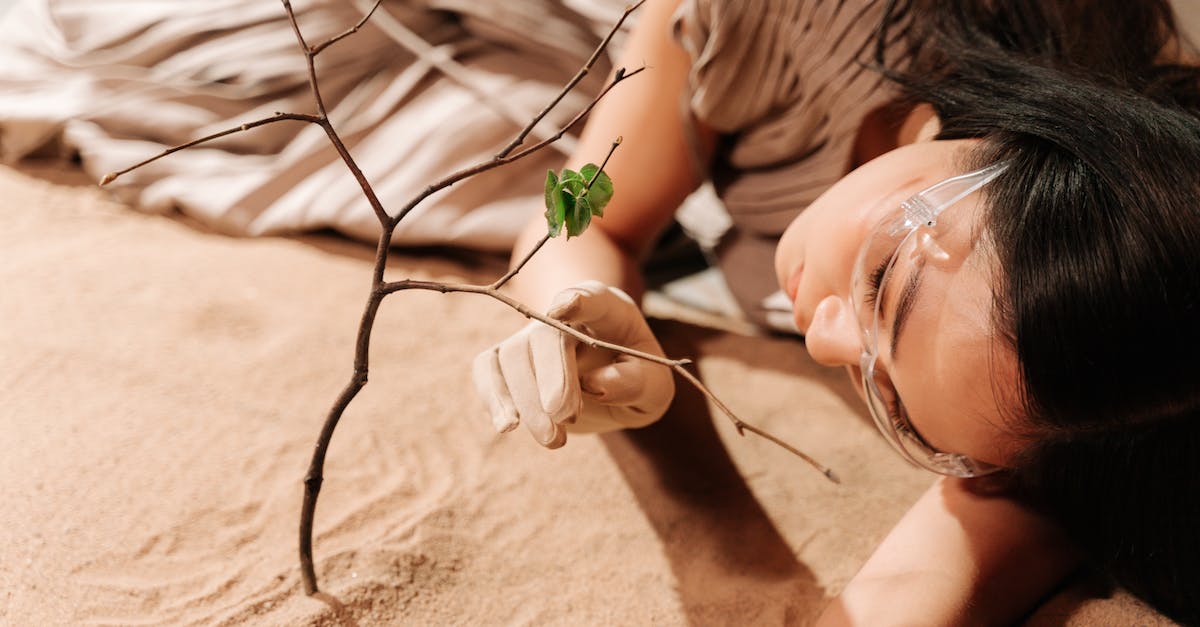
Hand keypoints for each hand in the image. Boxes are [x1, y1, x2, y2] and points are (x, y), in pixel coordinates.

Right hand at [472, 280, 674, 447]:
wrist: (611, 379)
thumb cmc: (637, 376)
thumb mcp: (654, 385)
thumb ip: (634, 381)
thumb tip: (596, 384)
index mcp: (606, 308)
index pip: (591, 296)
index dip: (576, 301)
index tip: (566, 308)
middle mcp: (563, 314)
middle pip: (545, 334)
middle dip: (552, 377)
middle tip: (567, 418)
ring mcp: (531, 335)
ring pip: (513, 355)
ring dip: (527, 401)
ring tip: (554, 440)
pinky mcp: (509, 359)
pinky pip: (487, 368)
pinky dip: (492, 397)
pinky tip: (507, 425)